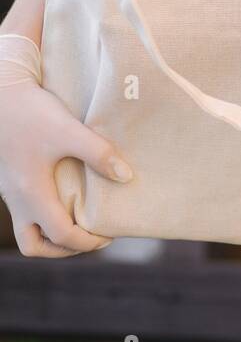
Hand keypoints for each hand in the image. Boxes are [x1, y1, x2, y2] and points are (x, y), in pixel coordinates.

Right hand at [0, 35, 132, 256]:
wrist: (2, 92)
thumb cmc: (33, 112)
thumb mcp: (68, 130)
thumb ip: (98, 153)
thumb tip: (126, 177)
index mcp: (32, 194)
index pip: (61, 236)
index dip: (88, 242)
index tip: (110, 235)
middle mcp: (18, 199)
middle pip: (35, 246)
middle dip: (65, 249)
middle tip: (91, 236)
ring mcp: (11, 192)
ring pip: (26, 232)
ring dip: (50, 237)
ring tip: (78, 223)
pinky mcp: (11, 179)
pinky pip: (25, 212)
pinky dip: (45, 216)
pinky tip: (65, 198)